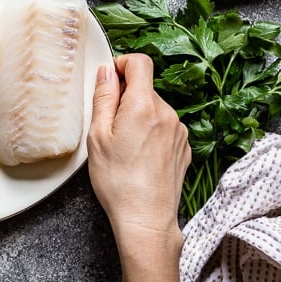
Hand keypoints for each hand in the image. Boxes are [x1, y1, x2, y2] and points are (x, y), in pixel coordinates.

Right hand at [88, 53, 190, 281]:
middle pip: (145, 88)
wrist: (145, 218)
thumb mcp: (97, 136)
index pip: (140, 63)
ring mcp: (178, 131)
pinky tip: (138, 154)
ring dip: (138, 116)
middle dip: (125, 97)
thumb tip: (106, 72)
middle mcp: (167, 114)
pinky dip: (150, 131)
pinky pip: (164, 126)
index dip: (121, 64)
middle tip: (107, 124)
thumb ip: (103, 98)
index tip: (109, 80)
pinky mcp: (183, 146)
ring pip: (154, 108)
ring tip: (122, 145)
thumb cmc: (117, 181)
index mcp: (144, 106)